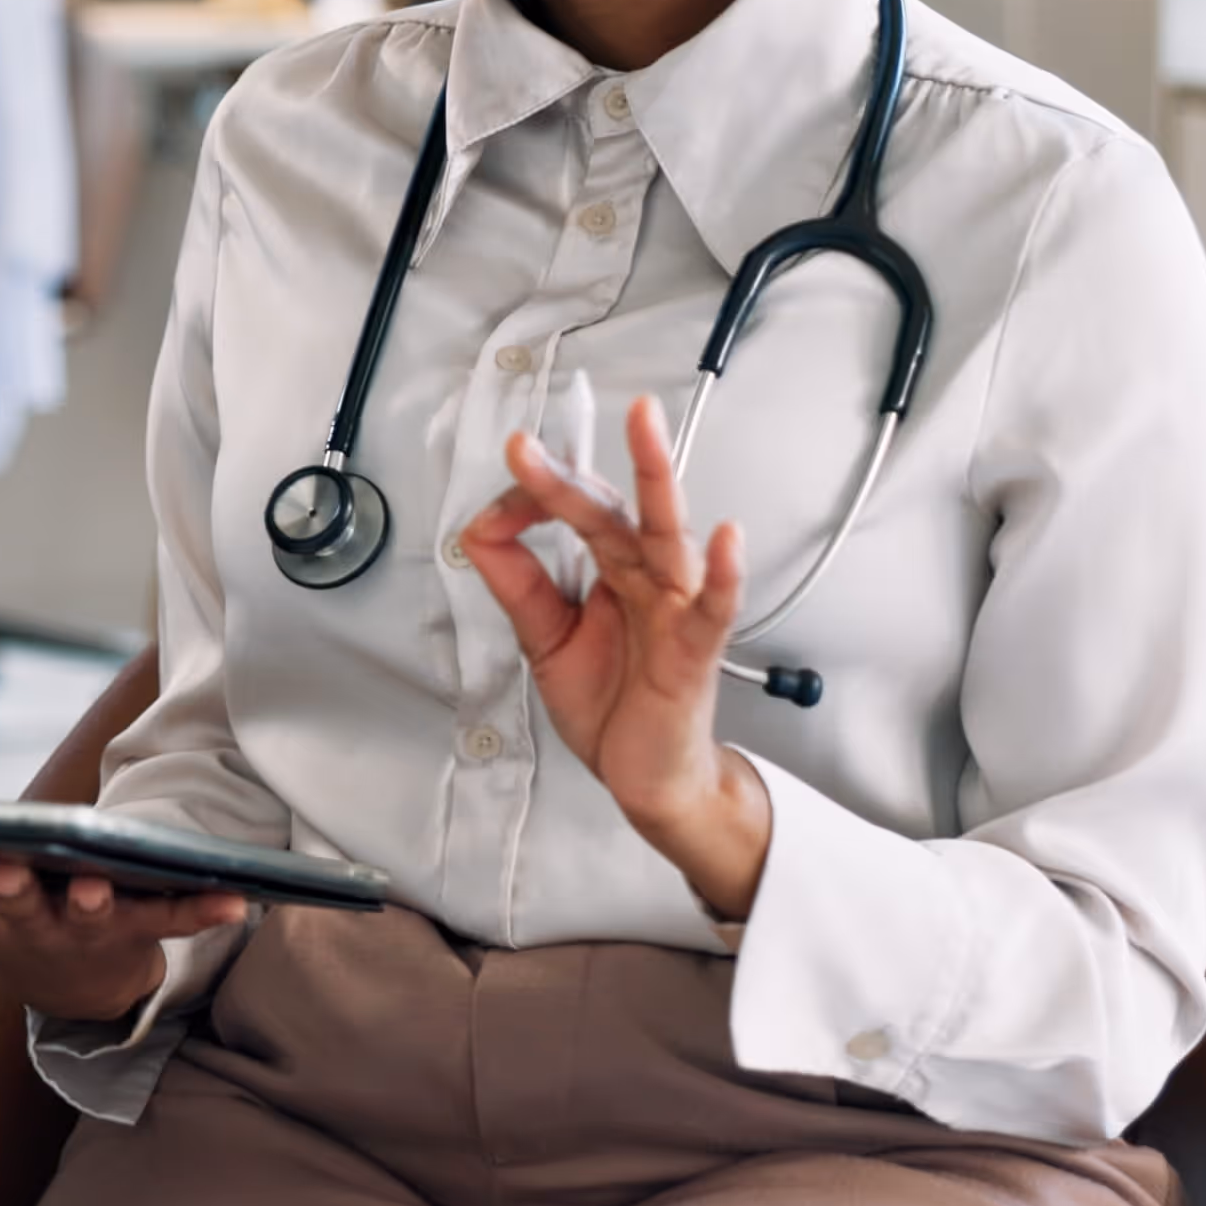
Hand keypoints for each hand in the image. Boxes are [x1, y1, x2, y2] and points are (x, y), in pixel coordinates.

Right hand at [0, 852, 246, 1023]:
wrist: (84, 992)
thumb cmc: (11, 927)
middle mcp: (30, 923)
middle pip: (13, 905)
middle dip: (6, 887)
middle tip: (0, 871)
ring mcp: (85, 928)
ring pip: (86, 913)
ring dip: (90, 900)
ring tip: (94, 885)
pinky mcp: (138, 930)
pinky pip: (172, 917)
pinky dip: (203, 910)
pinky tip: (237, 899)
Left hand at [453, 393, 775, 920]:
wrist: (649, 778)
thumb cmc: (612, 703)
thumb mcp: (543, 637)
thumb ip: (516, 582)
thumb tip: (481, 524)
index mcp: (611, 568)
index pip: (577, 508)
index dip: (537, 493)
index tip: (504, 490)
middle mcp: (646, 578)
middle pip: (614, 508)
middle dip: (580, 466)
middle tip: (543, 429)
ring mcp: (675, 609)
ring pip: (665, 535)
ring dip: (657, 480)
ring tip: (648, 428)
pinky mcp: (694, 653)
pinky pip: (713, 608)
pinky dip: (722, 575)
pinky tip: (724, 539)